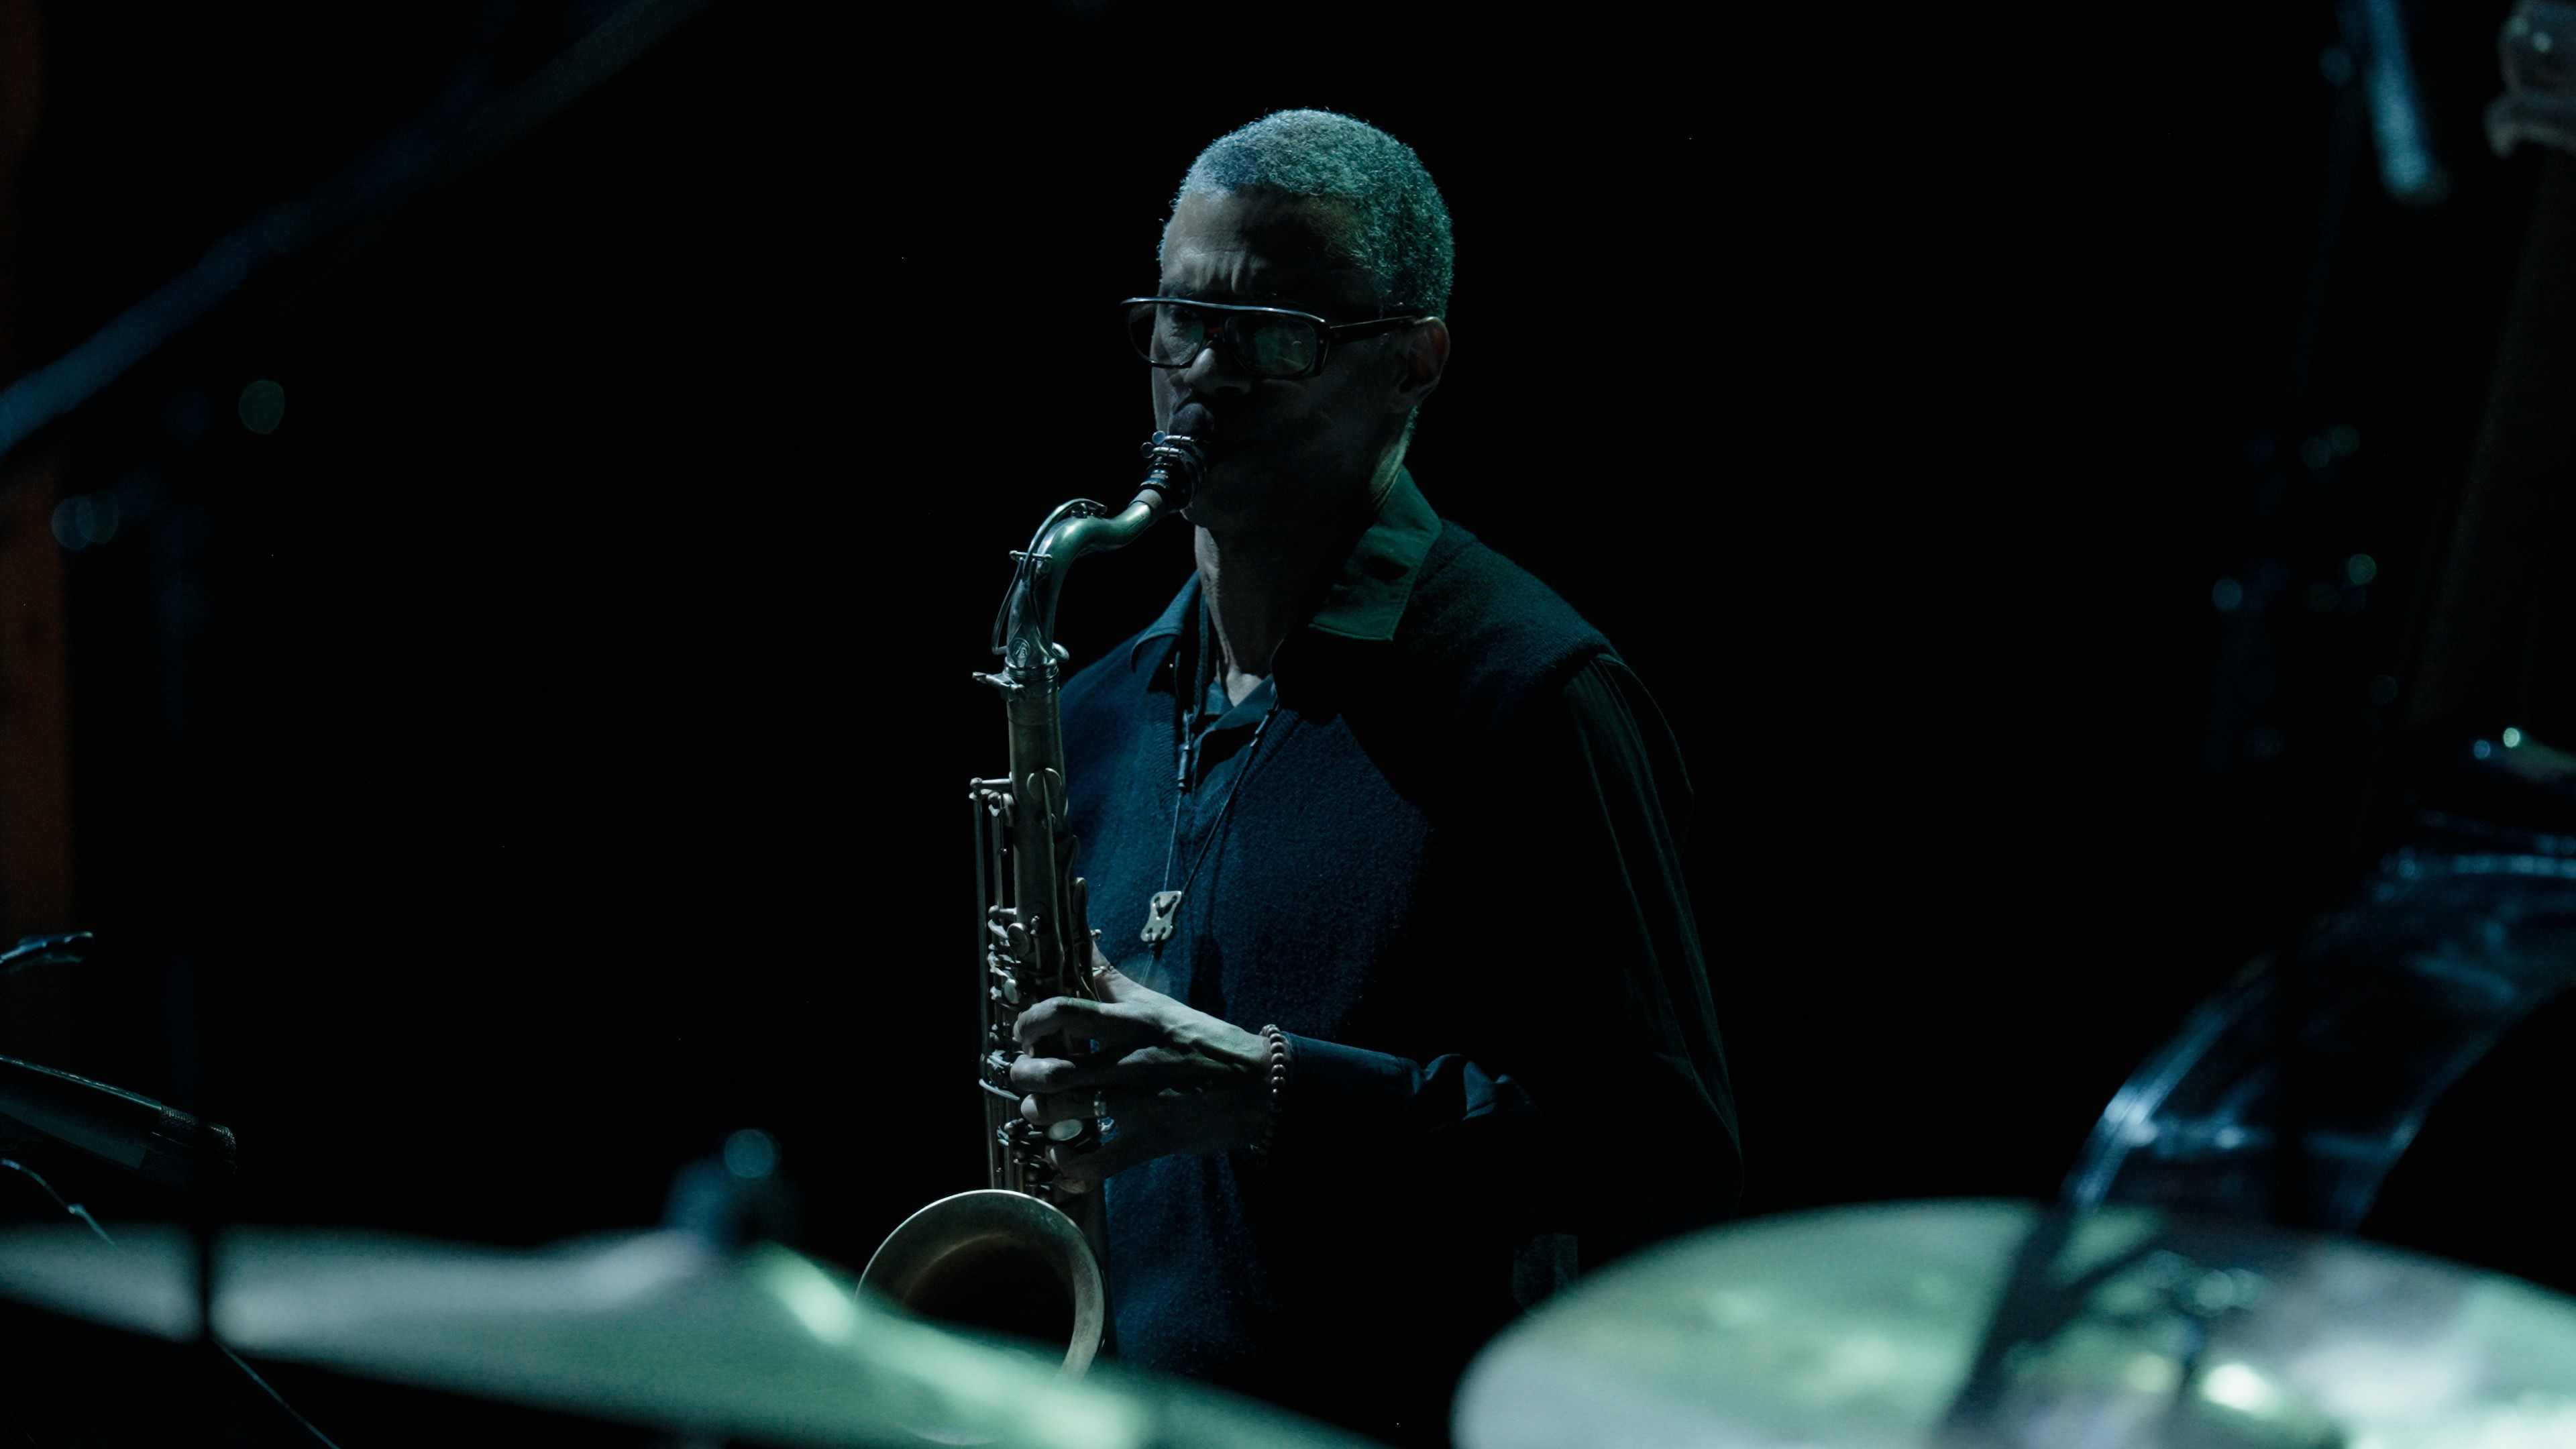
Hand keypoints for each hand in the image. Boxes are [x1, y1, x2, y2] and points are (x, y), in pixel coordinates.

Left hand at [1008, 947, 1271, 1184]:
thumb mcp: (1159, 1004)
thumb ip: (1115, 980)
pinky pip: (1097, 1161)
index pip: (1064, 1011)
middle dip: (1024, 1075)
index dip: (1030, 1022)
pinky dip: (1070, 1163)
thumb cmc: (1206, 1041)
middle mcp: (1131, 1060)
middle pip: (1052, 1069)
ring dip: (1039, 1114)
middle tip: (1025, 1074)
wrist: (1259, 1084)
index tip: (1026, 1031)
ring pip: (1064, 1112)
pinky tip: (1063, 1155)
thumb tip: (1085, 940)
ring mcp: (1141, 1102)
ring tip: (1039, 1111)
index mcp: (1134, 1022)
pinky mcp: (1152, 1139)